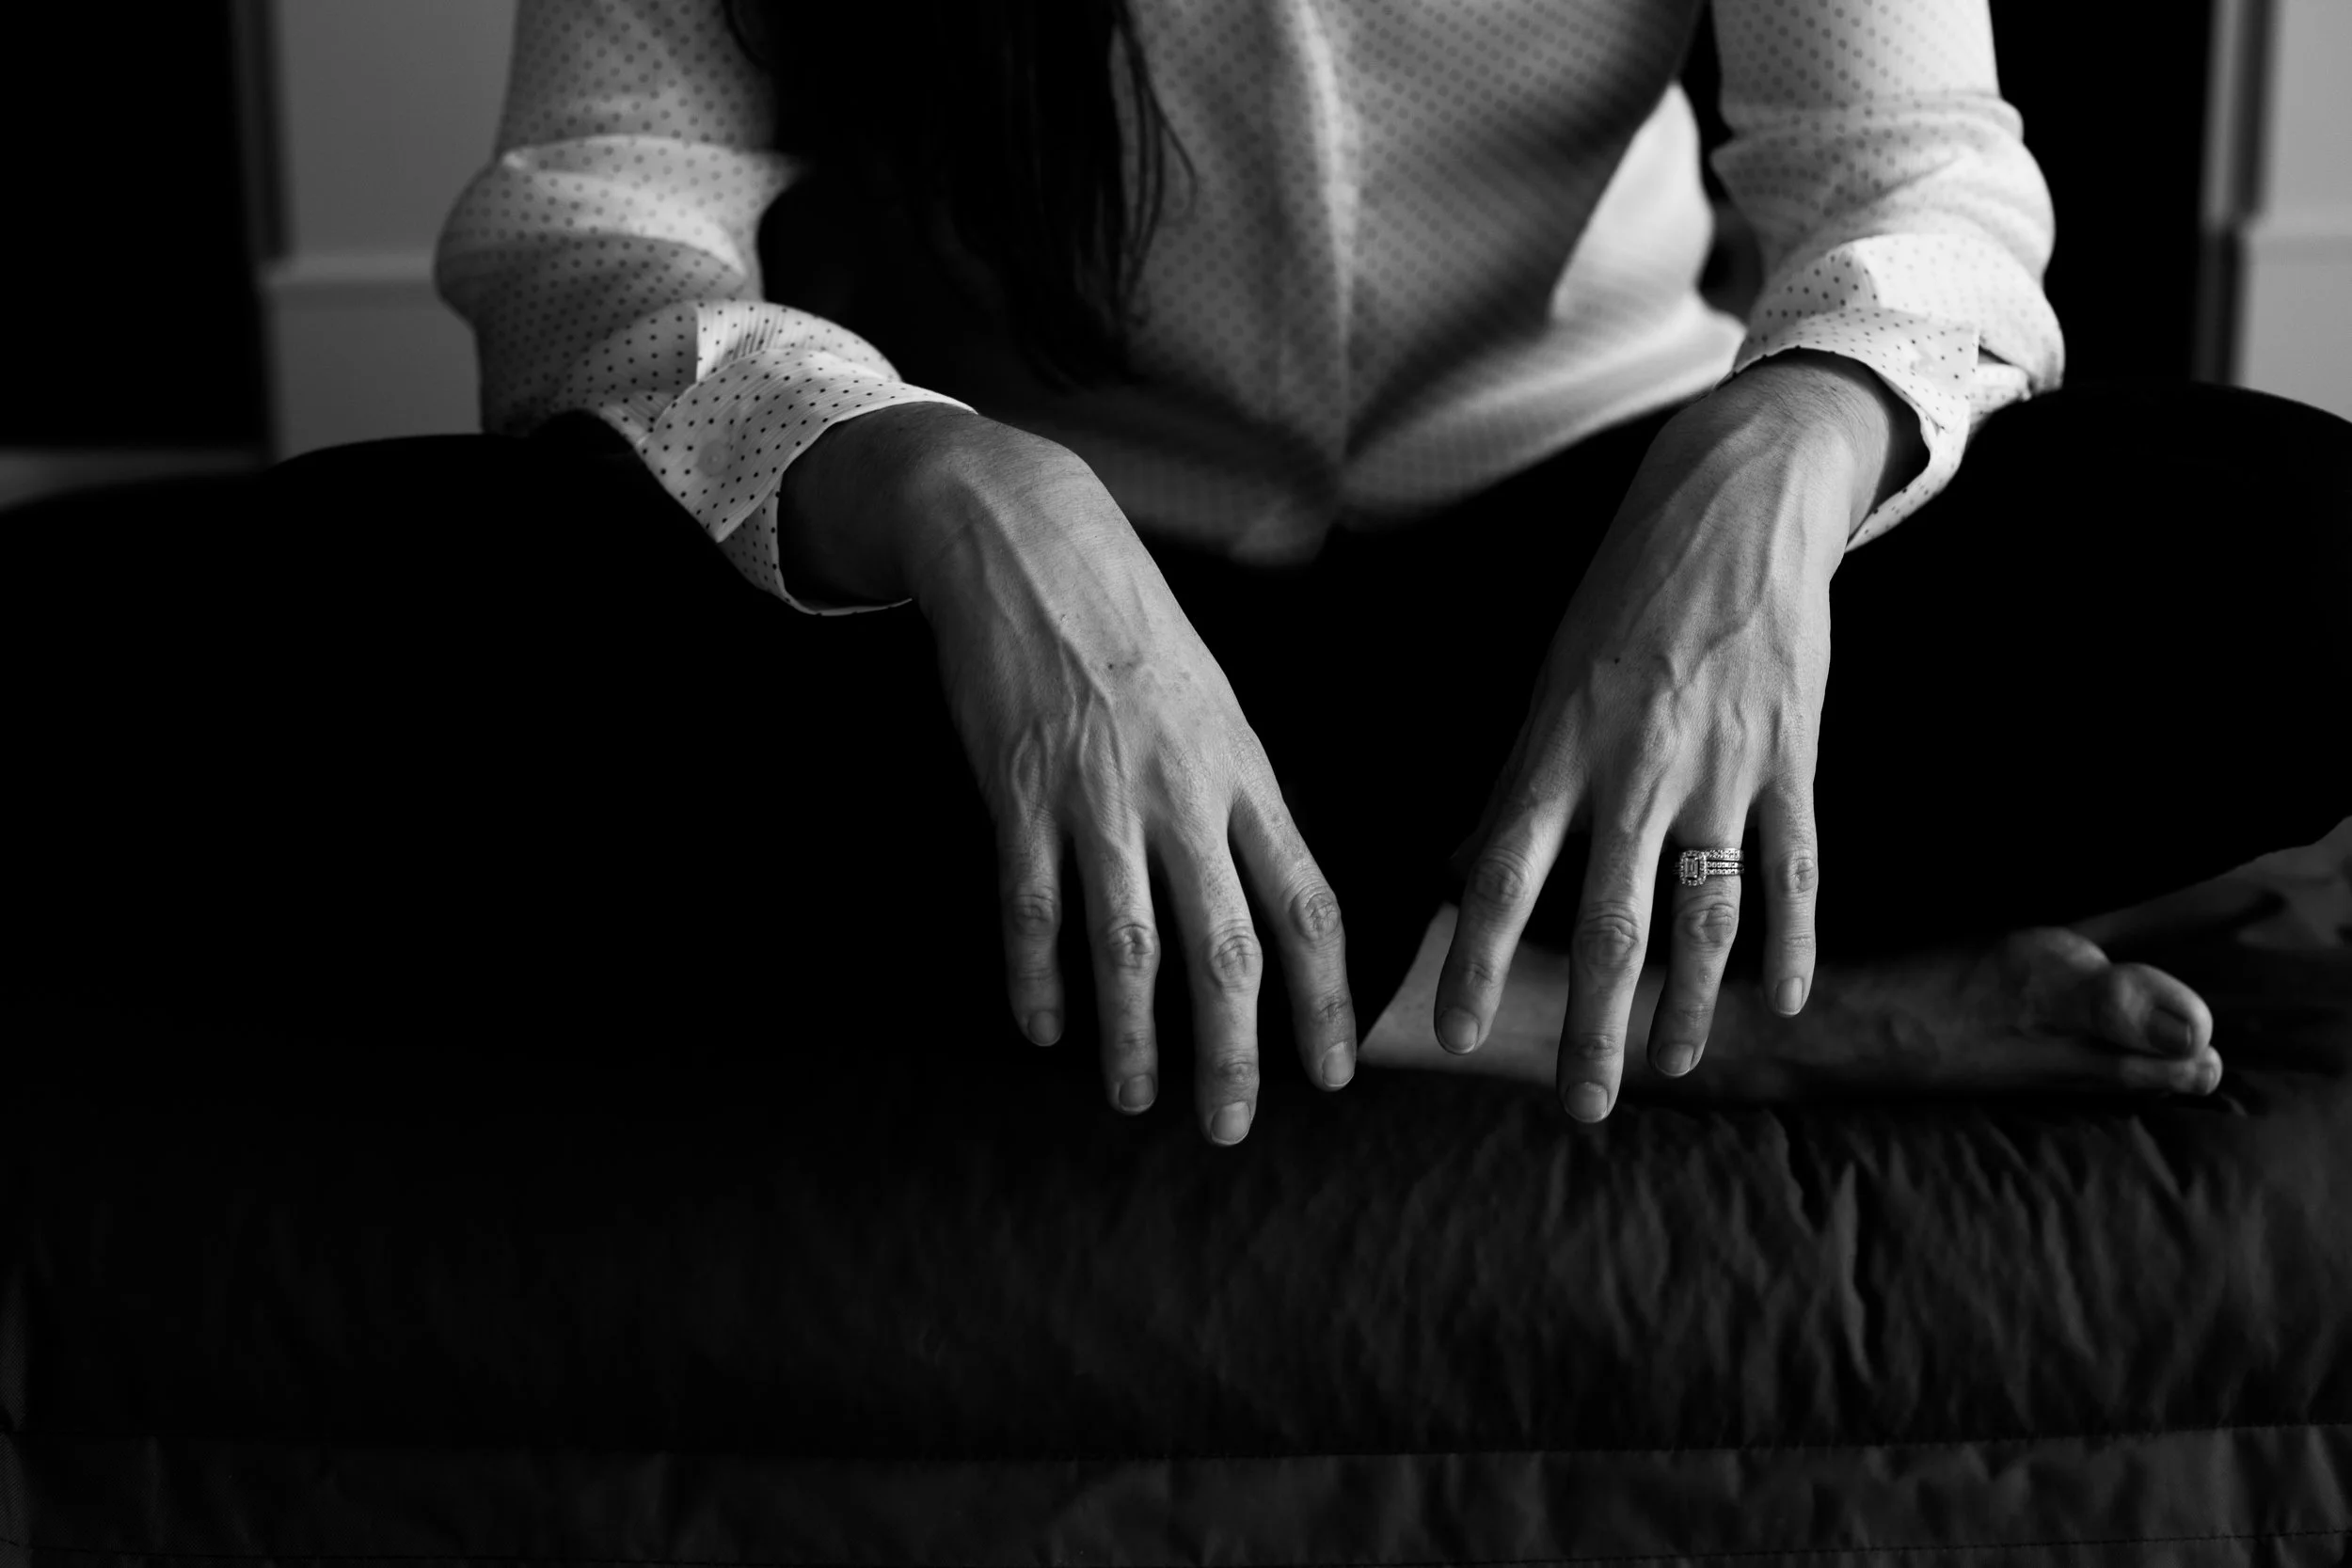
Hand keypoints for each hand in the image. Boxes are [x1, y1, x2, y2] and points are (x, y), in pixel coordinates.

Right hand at [791, 405, 1359, 1141]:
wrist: (1030, 539)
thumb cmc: (1131, 622)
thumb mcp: (1215, 702)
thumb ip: (1239, 796)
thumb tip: (1269, 892)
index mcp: (1245, 771)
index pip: (1307, 905)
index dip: (1325, 999)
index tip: (1333, 1071)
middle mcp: (1184, 793)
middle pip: (1227, 951)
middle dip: (1235, 1054)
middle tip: (1232, 1126)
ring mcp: (1098, 795)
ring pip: (1131, 948)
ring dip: (1136, 1038)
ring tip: (1136, 1099)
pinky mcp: (1019, 791)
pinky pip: (1033, 907)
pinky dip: (1037, 977)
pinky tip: (1041, 1027)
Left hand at [1431, 353, 1923, 1120]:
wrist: (1733, 508)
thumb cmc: (1622, 600)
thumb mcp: (1547, 683)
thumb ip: (1516, 788)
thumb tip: (1460, 871)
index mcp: (1556, 749)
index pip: (1501, 878)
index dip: (1473, 961)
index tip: (1451, 1036)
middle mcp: (1635, 770)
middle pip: (1609, 925)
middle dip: (1592, 1027)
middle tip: (1579, 1105)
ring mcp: (1721, 768)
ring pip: (1705, 916)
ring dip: (1689, 1005)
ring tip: (1674, 1066)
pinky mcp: (1792, 758)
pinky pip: (1794, 869)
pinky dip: (1791, 942)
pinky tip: (1781, 1002)